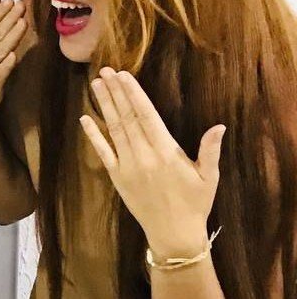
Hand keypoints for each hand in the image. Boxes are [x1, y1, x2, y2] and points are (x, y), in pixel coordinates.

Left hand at [80, 68, 226, 256]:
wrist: (173, 233)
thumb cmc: (195, 203)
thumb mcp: (209, 177)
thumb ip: (209, 150)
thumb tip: (218, 126)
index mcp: (166, 152)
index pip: (146, 115)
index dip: (133, 94)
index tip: (123, 76)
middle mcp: (143, 156)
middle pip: (126, 118)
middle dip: (116, 93)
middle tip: (105, 71)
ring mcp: (127, 166)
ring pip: (114, 130)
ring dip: (105, 106)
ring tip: (96, 84)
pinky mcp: (116, 176)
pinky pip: (102, 152)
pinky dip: (93, 135)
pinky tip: (85, 118)